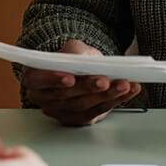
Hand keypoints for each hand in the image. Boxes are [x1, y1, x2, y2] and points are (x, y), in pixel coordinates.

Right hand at [20, 40, 140, 125]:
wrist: (82, 69)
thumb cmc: (73, 58)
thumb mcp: (72, 48)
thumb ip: (73, 52)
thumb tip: (81, 59)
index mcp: (35, 78)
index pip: (39, 81)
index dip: (53, 80)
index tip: (70, 78)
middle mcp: (45, 98)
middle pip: (66, 96)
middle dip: (88, 88)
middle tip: (104, 80)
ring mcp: (61, 111)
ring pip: (84, 105)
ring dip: (107, 95)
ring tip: (124, 84)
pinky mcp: (80, 118)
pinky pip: (98, 111)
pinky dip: (117, 100)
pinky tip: (130, 90)